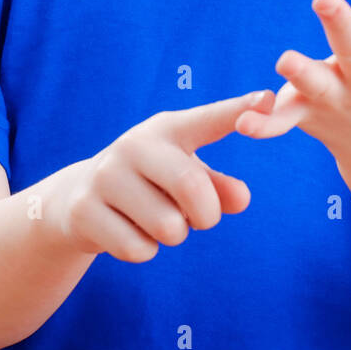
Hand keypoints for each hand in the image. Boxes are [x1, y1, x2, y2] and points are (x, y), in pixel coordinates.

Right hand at [51, 89, 275, 262]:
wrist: (80, 199)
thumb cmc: (150, 185)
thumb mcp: (185, 178)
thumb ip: (219, 188)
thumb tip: (242, 198)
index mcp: (168, 130)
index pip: (209, 120)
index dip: (239, 110)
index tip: (270, 99)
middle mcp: (135, 145)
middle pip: (193, 188)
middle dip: (206, 216)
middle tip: (197, 218)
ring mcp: (106, 175)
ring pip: (168, 227)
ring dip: (172, 235)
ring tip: (154, 219)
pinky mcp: (84, 209)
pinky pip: (139, 249)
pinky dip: (144, 250)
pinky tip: (128, 231)